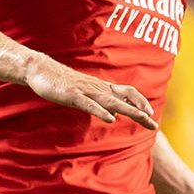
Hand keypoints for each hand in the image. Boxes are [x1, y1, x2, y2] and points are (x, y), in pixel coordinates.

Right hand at [26, 61, 158, 129]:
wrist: (40, 70)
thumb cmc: (64, 83)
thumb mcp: (86, 94)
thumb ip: (101, 103)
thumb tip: (114, 114)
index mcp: (102, 88)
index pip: (127, 93)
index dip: (140, 102)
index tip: (150, 114)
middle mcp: (98, 88)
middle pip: (124, 100)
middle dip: (140, 111)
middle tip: (154, 124)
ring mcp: (85, 91)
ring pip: (111, 102)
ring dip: (128, 110)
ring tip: (142, 118)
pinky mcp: (72, 95)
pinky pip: (89, 104)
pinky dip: (100, 111)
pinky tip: (110, 119)